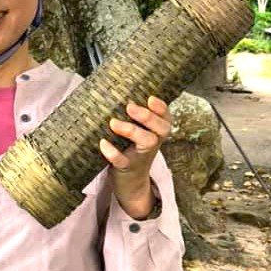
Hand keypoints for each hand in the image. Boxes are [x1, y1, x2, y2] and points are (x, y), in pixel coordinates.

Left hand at [99, 96, 171, 216]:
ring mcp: (141, 155)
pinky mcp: (127, 167)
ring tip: (113, 122)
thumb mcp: (137, 131)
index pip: (167, 117)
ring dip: (131, 130)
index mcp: (157, 131)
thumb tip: (114, 88)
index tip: (150, 98)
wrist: (130, 182)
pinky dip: (113, 153)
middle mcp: (153, 142)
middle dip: (148, 116)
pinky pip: (122, 161)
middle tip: (130, 106)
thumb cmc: (131, 148)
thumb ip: (133, 115)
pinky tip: (103, 143)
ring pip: (146, 142)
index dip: (161, 108)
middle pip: (161, 129)